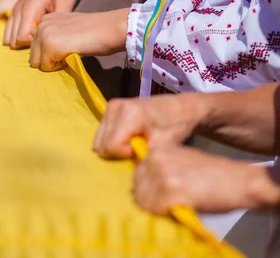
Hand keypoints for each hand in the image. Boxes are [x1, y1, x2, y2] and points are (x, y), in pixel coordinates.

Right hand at [4, 0, 82, 48]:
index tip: (48, 38)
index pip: (22, 37)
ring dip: (22, 41)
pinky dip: (18, 35)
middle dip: (28, 45)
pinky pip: (10, 28)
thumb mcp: (66, 1)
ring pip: (9, 35)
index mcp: (30, 6)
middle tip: (45, 40)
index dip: (35, 43)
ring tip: (40, 37)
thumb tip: (49, 39)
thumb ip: (55, 22)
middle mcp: (19, 8)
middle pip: (13, 39)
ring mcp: (15, 8)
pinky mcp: (16, 9)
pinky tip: (33, 34)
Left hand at [29, 9, 128, 71]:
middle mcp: (41, 24)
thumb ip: (54, 38)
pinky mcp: (49, 45)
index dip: (51, 53)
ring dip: (54, 64)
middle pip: (33, 56)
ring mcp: (44, 34)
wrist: (109, 28)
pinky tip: (72, 54)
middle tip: (70, 51)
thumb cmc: (94, 32)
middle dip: (50, 60)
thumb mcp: (67, 30)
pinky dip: (59, 67)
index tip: (68, 45)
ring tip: (70, 52)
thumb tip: (43, 56)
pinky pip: (46, 67)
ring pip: (37, 63)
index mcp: (45, 19)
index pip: (36, 47)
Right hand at [93, 94, 211, 159]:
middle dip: (119, 152)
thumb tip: (128, 171)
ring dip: (116, 148)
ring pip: (99, 141)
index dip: (126, 154)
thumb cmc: (175, 125)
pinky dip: (114, 141)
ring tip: (135, 143)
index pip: (112, 146)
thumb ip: (144, 157)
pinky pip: (102, 135)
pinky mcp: (109, 110)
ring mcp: (110, 107)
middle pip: (102, 144)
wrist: (180, 108)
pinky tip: (129, 138)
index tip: (143, 150)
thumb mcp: (163, 145)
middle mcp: (115, 107)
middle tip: (139, 148)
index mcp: (130, 113)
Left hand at [133, 146, 279, 214]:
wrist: (238, 181)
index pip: (137, 176)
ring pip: (143, 201)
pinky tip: (179, 209)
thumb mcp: (181, 164)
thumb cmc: (212, 177)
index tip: (158, 197)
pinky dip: (165, 215)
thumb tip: (141, 189)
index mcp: (159, 150)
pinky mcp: (171, 191)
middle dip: (149, 200)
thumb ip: (160, 171)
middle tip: (168, 204)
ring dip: (156, 209)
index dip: (146, 190)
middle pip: (136, 189)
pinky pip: (155, 210)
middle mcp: (157, 159)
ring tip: (175, 206)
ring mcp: (163, 174)